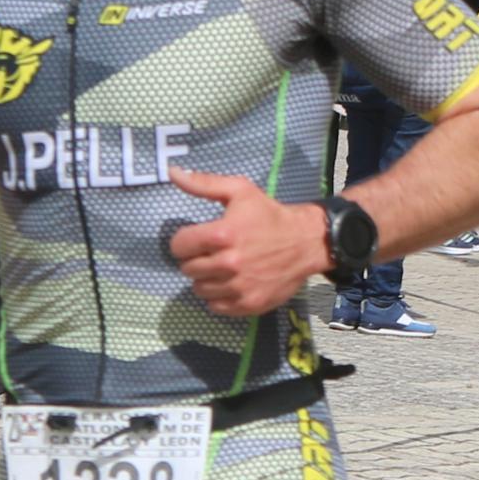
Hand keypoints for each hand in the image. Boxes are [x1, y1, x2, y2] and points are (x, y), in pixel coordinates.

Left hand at [163, 169, 325, 317]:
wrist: (306, 242)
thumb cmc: (269, 215)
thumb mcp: (239, 191)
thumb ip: (203, 183)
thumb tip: (172, 172)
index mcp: (222, 234)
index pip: (178, 246)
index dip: (184, 241)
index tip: (196, 239)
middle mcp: (229, 263)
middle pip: (187, 269)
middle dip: (195, 259)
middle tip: (212, 252)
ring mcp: (239, 287)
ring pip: (199, 290)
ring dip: (206, 279)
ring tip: (221, 268)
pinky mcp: (249, 304)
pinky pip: (216, 307)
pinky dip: (219, 297)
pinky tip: (231, 283)